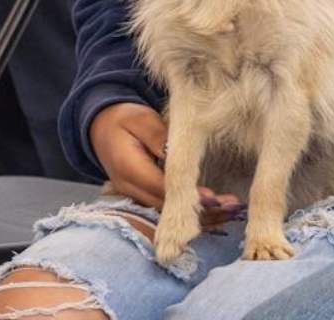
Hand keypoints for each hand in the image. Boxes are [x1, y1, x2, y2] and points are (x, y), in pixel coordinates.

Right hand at [90, 102, 242, 227]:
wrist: (101, 126)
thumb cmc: (125, 119)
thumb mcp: (142, 120)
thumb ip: (159, 137)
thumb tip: (179, 153)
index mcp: (128, 168)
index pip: (161, 187)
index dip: (188, 195)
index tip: (215, 198)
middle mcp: (129, 187)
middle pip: (167, 206)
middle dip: (200, 210)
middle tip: (232, 208)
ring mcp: (134, 194)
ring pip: (168, 211)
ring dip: (199, 215)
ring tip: (231, 212)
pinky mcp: (142, 195)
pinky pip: (167, 208)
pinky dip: (190, 211)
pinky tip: (216, 211)